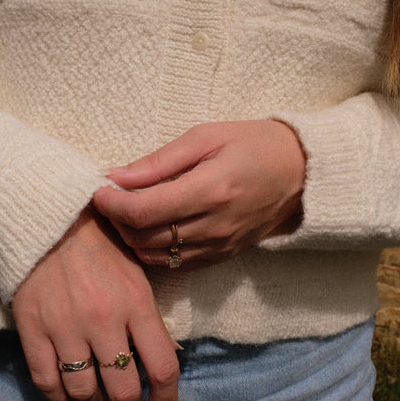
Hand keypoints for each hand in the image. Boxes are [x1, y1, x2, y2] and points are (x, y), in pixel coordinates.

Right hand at [12, 209, 179, 400]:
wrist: (49, 215)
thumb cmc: (100, 241)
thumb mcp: (136, 271)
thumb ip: (147, 316)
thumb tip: (156, 362)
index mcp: (136, 302)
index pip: (163, 367)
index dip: (167, 399)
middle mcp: (104, 320)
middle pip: (124, 390)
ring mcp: (65, 327)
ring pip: (85, 393)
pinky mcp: (32, 329)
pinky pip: (47, 382)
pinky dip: (59, 399)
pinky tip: (66, 398)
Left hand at [93, 120, 305, 268]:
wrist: (301, 172)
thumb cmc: (253, 144)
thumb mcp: (206, 136)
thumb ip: (158, 161)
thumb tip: (116, 175)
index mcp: (209, 190)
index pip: (142, 211)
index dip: (110, 204)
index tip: (98, 189)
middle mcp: (213, 226)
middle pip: (142, 237)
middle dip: (115, 220)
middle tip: (109, 198)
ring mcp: (219, 246)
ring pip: (154, 256)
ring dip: (131, 237)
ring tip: (127, 211)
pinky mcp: (222, 257)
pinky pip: (174, 264)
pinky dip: (153, 249)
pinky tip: (151, 227)